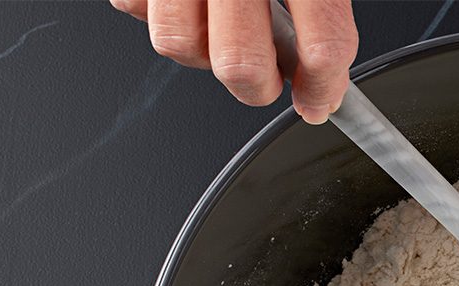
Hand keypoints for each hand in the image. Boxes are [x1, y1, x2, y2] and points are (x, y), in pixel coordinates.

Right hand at [111, 0, 357, 122]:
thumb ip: (321, 11)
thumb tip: (323, 77)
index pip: (323, 46)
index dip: (324, 89)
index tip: (320, 103)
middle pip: (240, 65)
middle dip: (258, 83)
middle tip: (269, 70)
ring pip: (178, 45)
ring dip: (203, 49)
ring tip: (220, 20)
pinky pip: (133, 8)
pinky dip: (156, 9)